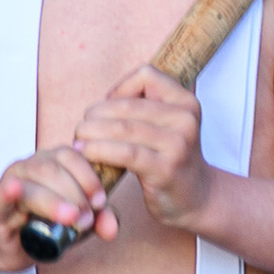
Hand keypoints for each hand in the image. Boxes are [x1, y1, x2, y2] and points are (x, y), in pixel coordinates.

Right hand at [0, 144, 114, 266]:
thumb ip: (97, 221)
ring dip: (54, 200)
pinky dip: (8, 192)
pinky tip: (15, 189)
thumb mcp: (76, 224)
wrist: (8, 247)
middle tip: (88, 218)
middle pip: (53, 168)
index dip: (88, 176)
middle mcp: (30, 167)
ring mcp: (10, 184)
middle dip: (75, 192)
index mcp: (52, 163)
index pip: (71, 156)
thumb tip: (112, 228)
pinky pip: (0, 196)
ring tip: (71, 218)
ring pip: (32, 182)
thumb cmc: (44, 226)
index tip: (101, 201)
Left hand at [73, 64, 213, 231]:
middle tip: (81, 128)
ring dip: (92, 133)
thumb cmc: (169, 159)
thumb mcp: (164, 126)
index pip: (146, 76)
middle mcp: (185, 119)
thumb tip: (99, 106)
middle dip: (96, 115)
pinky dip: (100, 150)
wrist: (195, 197)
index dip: (120, 88)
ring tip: (78, 140)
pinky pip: (125, 153)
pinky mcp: (166, 169)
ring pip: (123, 128)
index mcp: (185, 101)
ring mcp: (178, 144)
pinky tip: (86, 153)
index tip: (108, 110)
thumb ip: (140, 109)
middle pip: (128, 105)